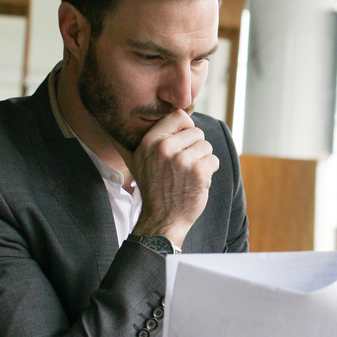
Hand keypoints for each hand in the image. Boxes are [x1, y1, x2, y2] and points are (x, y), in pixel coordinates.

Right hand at [128, 110, 219, 247]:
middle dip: (195, 148)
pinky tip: (196, 183)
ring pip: (206, 146)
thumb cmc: (153, 189)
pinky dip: (209, 172)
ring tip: (189, 175)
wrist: (162, 219)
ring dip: (203, 161)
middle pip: (196, 132)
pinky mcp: (198, 171)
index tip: (185, 142)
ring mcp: (182, 159)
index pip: (178, 116)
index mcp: (150, 141)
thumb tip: (123, 126)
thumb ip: (137, 142)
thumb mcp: (137, 162)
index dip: (186, 127)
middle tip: (184, 167)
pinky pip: (214, 160)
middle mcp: (164, 148)